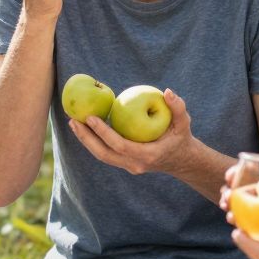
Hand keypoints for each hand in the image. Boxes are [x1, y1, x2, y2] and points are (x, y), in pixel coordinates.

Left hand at [69, 88, 193, 176]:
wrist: (181, 160)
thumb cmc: (181, 137)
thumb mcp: (184, 123)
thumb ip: (178, 108)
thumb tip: (168, 92)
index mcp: (147, 156)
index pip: (120, 146)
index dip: (103, 133)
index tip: (91, 118)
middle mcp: (134, 165)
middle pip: (104, 154)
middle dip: (86, 138)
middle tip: (74, 120)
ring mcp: (128, 166)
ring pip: (101, 155)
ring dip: (86, 140)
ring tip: (74, 123)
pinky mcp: (123, 163)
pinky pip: (105, 152)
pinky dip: (93, 140)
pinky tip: (84, 126)